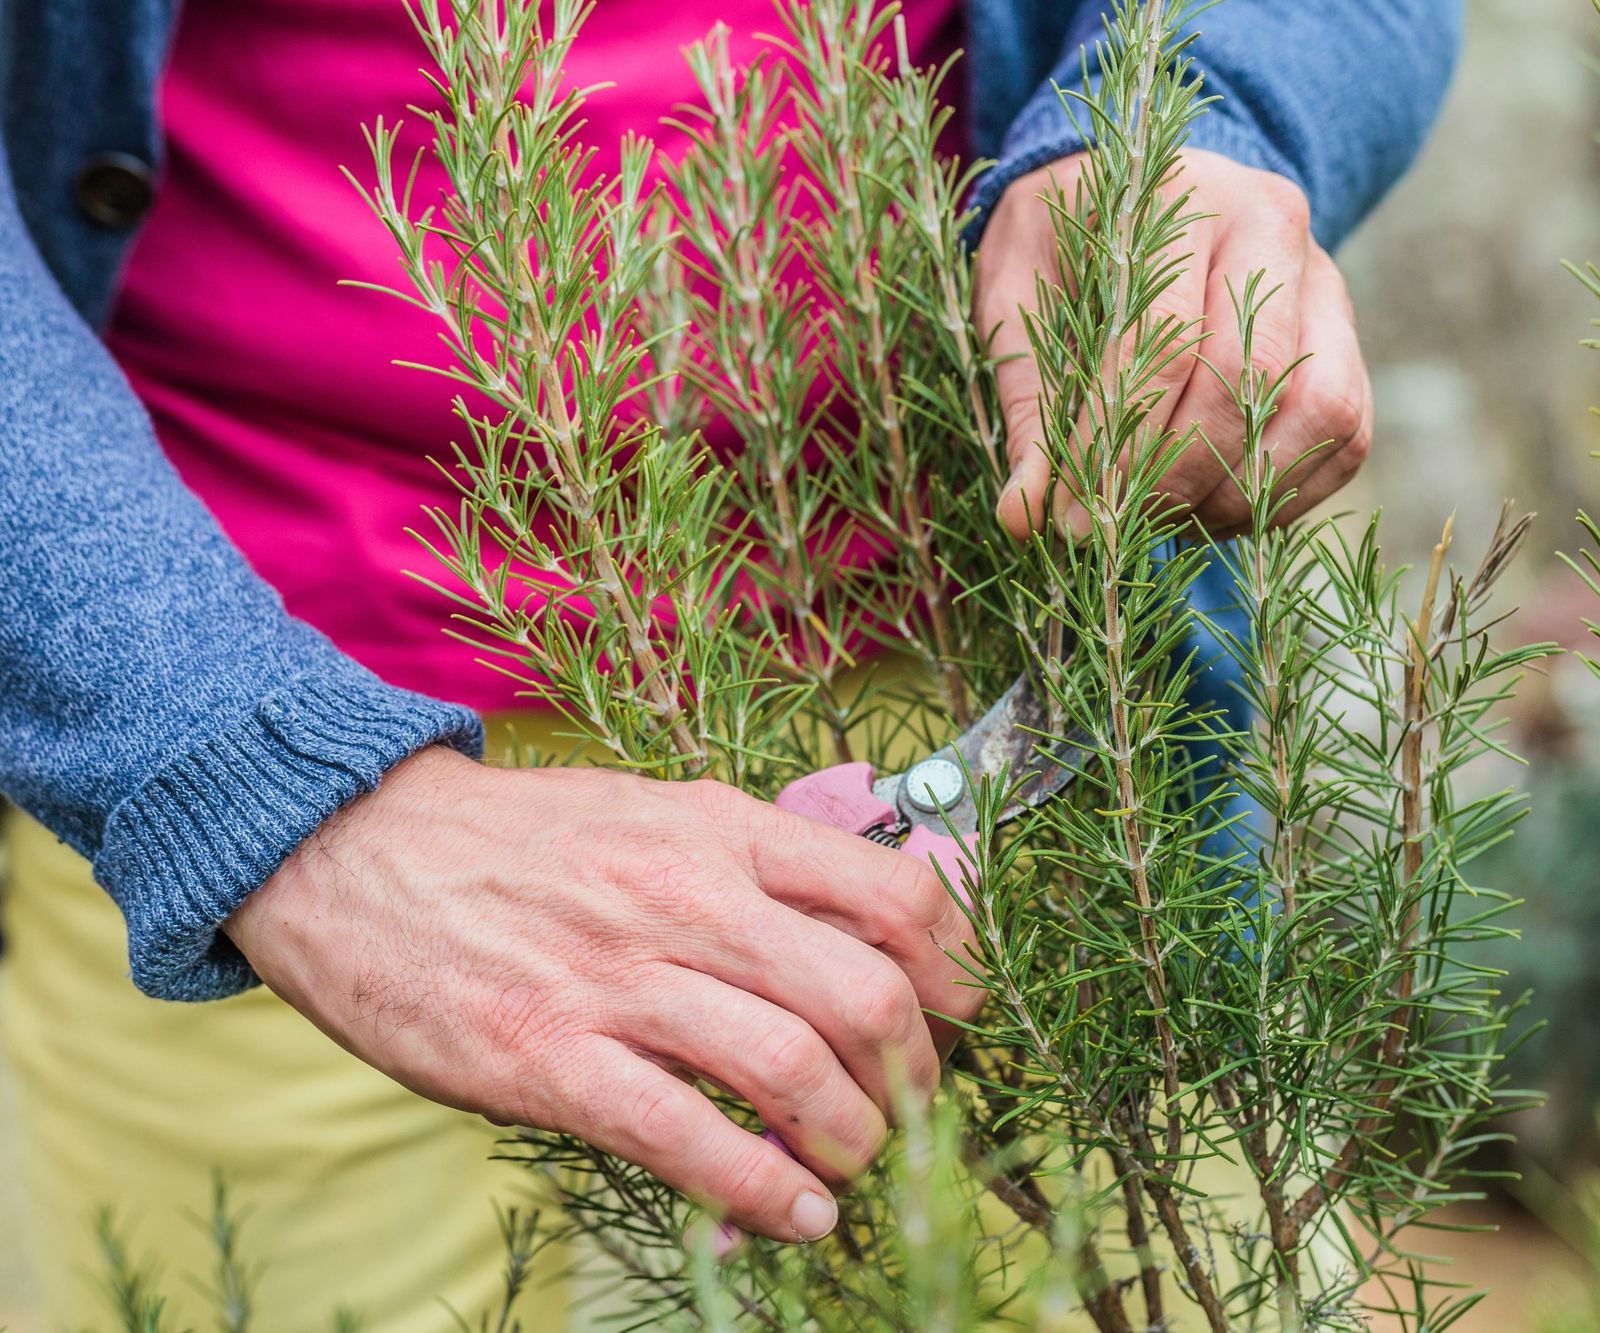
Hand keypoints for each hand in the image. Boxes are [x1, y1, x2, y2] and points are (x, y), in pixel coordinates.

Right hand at [225, 747, 978, 1244]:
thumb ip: (750, 861)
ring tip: (856, 1166)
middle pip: (864, 994)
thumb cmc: (520, 839)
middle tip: (919, 1108)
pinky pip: (690, 1137)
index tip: (966, 1012)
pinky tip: (798, 1215)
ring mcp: (618, 980)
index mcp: (719, 829)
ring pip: (793, 1070)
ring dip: (855, 1140)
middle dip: (918, 1074)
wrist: (357, 850)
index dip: (957, 966)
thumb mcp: (653, 811)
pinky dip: (766, 1191)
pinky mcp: (548, 1057)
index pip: (891, 892)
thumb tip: (856, 920)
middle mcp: (686, 897)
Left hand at [977, 148, 1373, 540]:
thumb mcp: (1015, 305)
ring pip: (1318, 410)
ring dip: (1241, 491)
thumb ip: (1027, 406)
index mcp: (1178, 202)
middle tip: (1117, 527)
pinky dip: (1284, 493)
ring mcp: (1323, 282)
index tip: (1075, 518)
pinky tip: (1212, 509)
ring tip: (1166, 519)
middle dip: (1178, 477)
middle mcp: (1271, 227)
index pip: (1165, 346)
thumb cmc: (1058, 248)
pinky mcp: (1347, 337)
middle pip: (1248, 381)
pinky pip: (1346, 434)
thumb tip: (1022, 517)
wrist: (1125, 195)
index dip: (1120, 447)